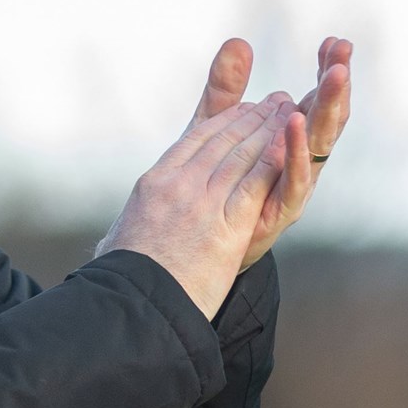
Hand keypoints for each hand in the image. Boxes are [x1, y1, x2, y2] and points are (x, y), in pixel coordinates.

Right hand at [97, 93, 291, 318]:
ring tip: (289, 112)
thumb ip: (129, 232)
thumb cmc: (122, 281)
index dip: (225, 121)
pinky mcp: (226, 227)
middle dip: (254, 118)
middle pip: (223, 140)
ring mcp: (202, 203)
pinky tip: (290, 143)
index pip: (195, 140)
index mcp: (154, 183)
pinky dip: (275, 160)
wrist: (133, 305)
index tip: (244, 109)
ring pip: (242, 155)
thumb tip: (116, 242)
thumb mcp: (120, 240)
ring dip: (270, 130)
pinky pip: (256, 184)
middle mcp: (178, 185)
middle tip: (276, 102)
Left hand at [187, 36, 353, 268]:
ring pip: (318, 145)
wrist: (194, 245)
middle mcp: (299, 163)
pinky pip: (293, 181)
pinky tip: (295, 125)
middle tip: (344, 53)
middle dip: (336, 85)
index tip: (334, 41)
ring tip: (334, 77)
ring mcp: (291, 187)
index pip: (316, 99)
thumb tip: (238, 42)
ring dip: (326, 110)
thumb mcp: (215, 128)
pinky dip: (296, 154)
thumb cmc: (211, 184)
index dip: (326, 71)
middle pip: (326, 119)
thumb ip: (226, 89)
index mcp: (291, 141)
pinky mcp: (277, 211)